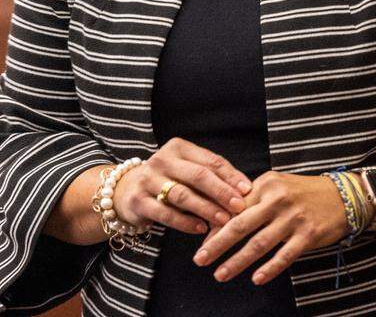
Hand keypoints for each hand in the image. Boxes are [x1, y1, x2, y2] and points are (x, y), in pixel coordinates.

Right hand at [111, 137, 252, 234]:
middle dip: (221, 191)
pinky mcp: (138, 201)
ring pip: (182, 194)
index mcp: (178, 147)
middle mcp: (161, 160)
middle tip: (239, 206)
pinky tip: (200, 229)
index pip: (210, 160)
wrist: (127, 190)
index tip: (247, 190)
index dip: (230, 176)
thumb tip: (245, 190)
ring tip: (223, 220)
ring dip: (205, 208)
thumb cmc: (169, 180)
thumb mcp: (188, 171)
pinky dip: (185, 222)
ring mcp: (148, 179)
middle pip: (197, 175)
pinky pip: (165, 213)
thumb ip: (213, 177)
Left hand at [192, 171, 348, 284]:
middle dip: (218, 244)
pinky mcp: (308, 235)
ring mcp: (293, 218)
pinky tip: (256, 279)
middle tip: (200, 259)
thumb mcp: (275, 186)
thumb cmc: (301, 193)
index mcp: (264, 186)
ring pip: (259, 244)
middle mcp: (277, 200)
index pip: (233, 207)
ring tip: (221, 274)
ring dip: (238, 261)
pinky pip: (285, 255)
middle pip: (241, 225)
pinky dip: (270, 268)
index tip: (201, 242)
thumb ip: (251, 200)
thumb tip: (221, 220)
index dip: (215, 226)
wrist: (343, 196)